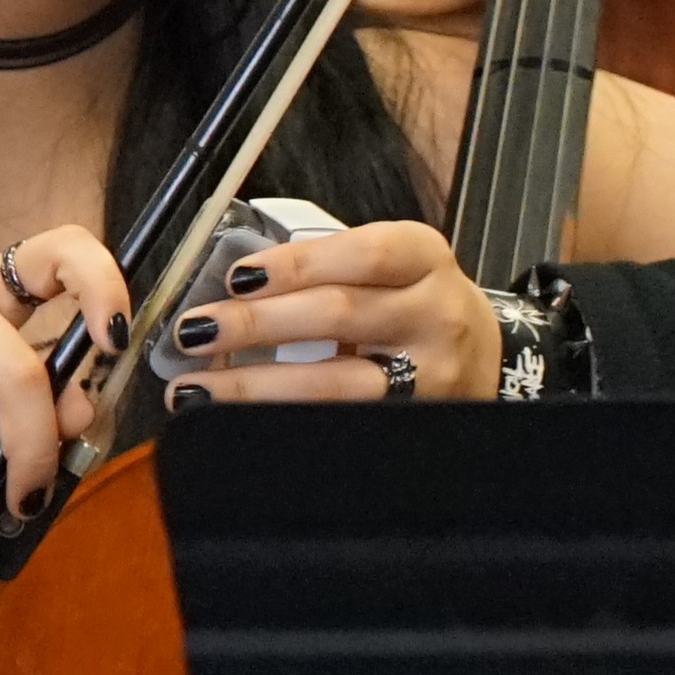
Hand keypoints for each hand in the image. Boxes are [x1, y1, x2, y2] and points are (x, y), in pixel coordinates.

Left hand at [156, 218, 501, 412]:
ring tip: (195, 387)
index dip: (296, 264)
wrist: (479, 357)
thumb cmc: (412, 304)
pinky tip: (238, 420)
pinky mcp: (414, 420)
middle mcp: (437, 313)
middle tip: (195, 331)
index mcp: (425, 258)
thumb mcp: (390, 267)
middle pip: (341, 313)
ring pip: (337, 381)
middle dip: (258, 323)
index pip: (364, 253)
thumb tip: (228, 287)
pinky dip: (281, 420)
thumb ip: (326, 268)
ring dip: (256, 384)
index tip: (236, 277)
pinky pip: (339, 421)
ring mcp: (431, 373)